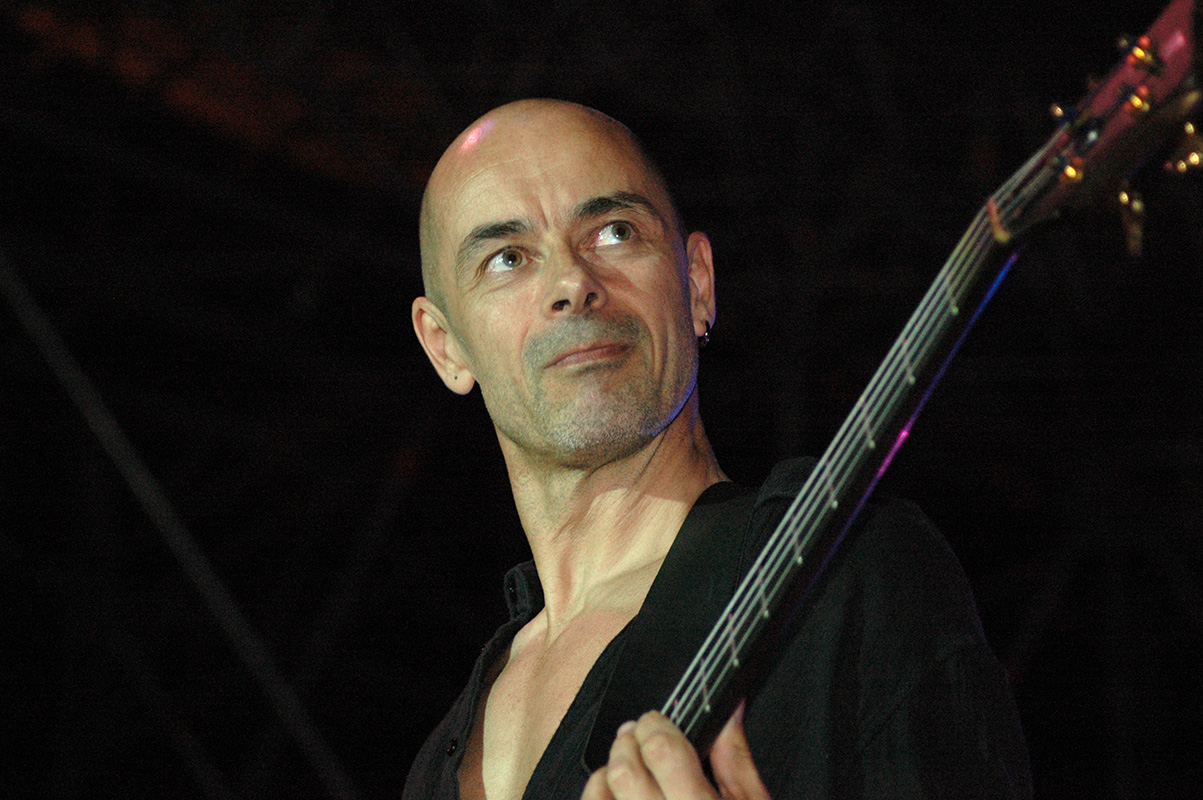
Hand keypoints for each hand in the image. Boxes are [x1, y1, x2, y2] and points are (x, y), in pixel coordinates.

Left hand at [582, 703, 770, 799]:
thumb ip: (736, 761)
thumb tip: (729, 713)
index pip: (663, 750)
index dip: (656, 723)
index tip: (656, 720)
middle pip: (625, 771)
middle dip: (628, 742)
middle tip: (637, 735)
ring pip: (599, 798)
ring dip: (607, 773)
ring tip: (620, 766)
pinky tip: (611, 798)